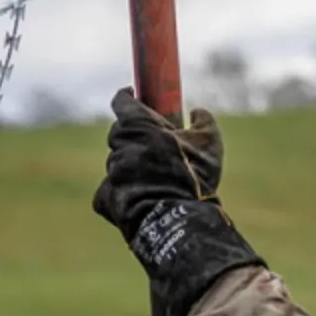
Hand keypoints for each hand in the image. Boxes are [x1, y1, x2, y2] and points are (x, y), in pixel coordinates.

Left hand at [91, 91, 260, 315]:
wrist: (177, 220)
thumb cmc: (193, 177)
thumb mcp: (209, 143)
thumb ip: (204, 121)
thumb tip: (197, 111)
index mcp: (137, 126)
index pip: (122, 102)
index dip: (127, 96)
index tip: (133, 94)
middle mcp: (119, 146)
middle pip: (119, 133)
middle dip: (133, 134)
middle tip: (152, 141)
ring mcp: (111, 173)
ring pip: (117, 162)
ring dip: (131, 165)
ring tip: (153, 176)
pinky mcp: (106, 198)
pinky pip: (109, 190)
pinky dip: (120, 191)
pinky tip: (138, 196)